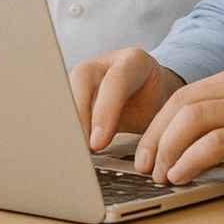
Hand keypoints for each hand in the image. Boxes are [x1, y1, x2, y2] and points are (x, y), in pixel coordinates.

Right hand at [70, 48, 184, 150]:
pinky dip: (65, 123)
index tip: (97, 144)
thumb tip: (140, 162)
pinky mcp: (75, 86)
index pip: (116, 82)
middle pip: (83, 78)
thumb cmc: (156, 103)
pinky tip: (67, 142)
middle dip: (78, 115)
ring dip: (67, 120)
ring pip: (68, 88)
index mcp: (134, 61)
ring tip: (71, 148)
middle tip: (79, 147)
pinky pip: (65, 101)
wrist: (152, 91)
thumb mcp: (158, 114)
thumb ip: (147, 129)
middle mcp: (107, 62)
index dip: (104, 112)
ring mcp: (88, 71)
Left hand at [136, 65, 223, 186]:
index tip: (146, 147)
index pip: (184, 94)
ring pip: (192, 119)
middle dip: (156, 135)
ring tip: (161, 173)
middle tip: (144, 163)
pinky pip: (214, 143)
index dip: (159, 122)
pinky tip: (183, 175)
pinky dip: (190, 160)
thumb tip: (184, 139)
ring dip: (169, 148)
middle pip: (181, 103)